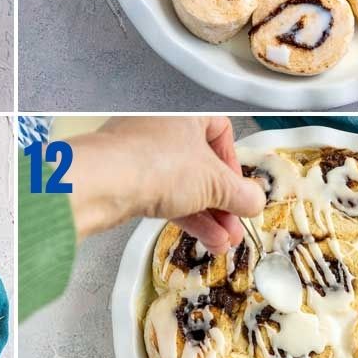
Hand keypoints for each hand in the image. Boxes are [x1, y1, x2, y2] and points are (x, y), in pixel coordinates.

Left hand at [65, 117, 265, 250]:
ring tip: (222, 242)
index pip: (220, 132)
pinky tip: (202, 238)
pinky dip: (184, 216)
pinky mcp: (125, 179)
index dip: (233, 163)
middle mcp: (161, 129)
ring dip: (207, 215)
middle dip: (222, 201)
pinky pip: (162, 196)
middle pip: (201, 165)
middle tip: (234, 224)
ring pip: (182, 185)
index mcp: (185, 115)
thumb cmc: (154, 163)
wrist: (102, 183)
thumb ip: (240, 194)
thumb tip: (254, 201)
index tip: (240, 188)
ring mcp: (140, 154)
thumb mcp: (214, 183)